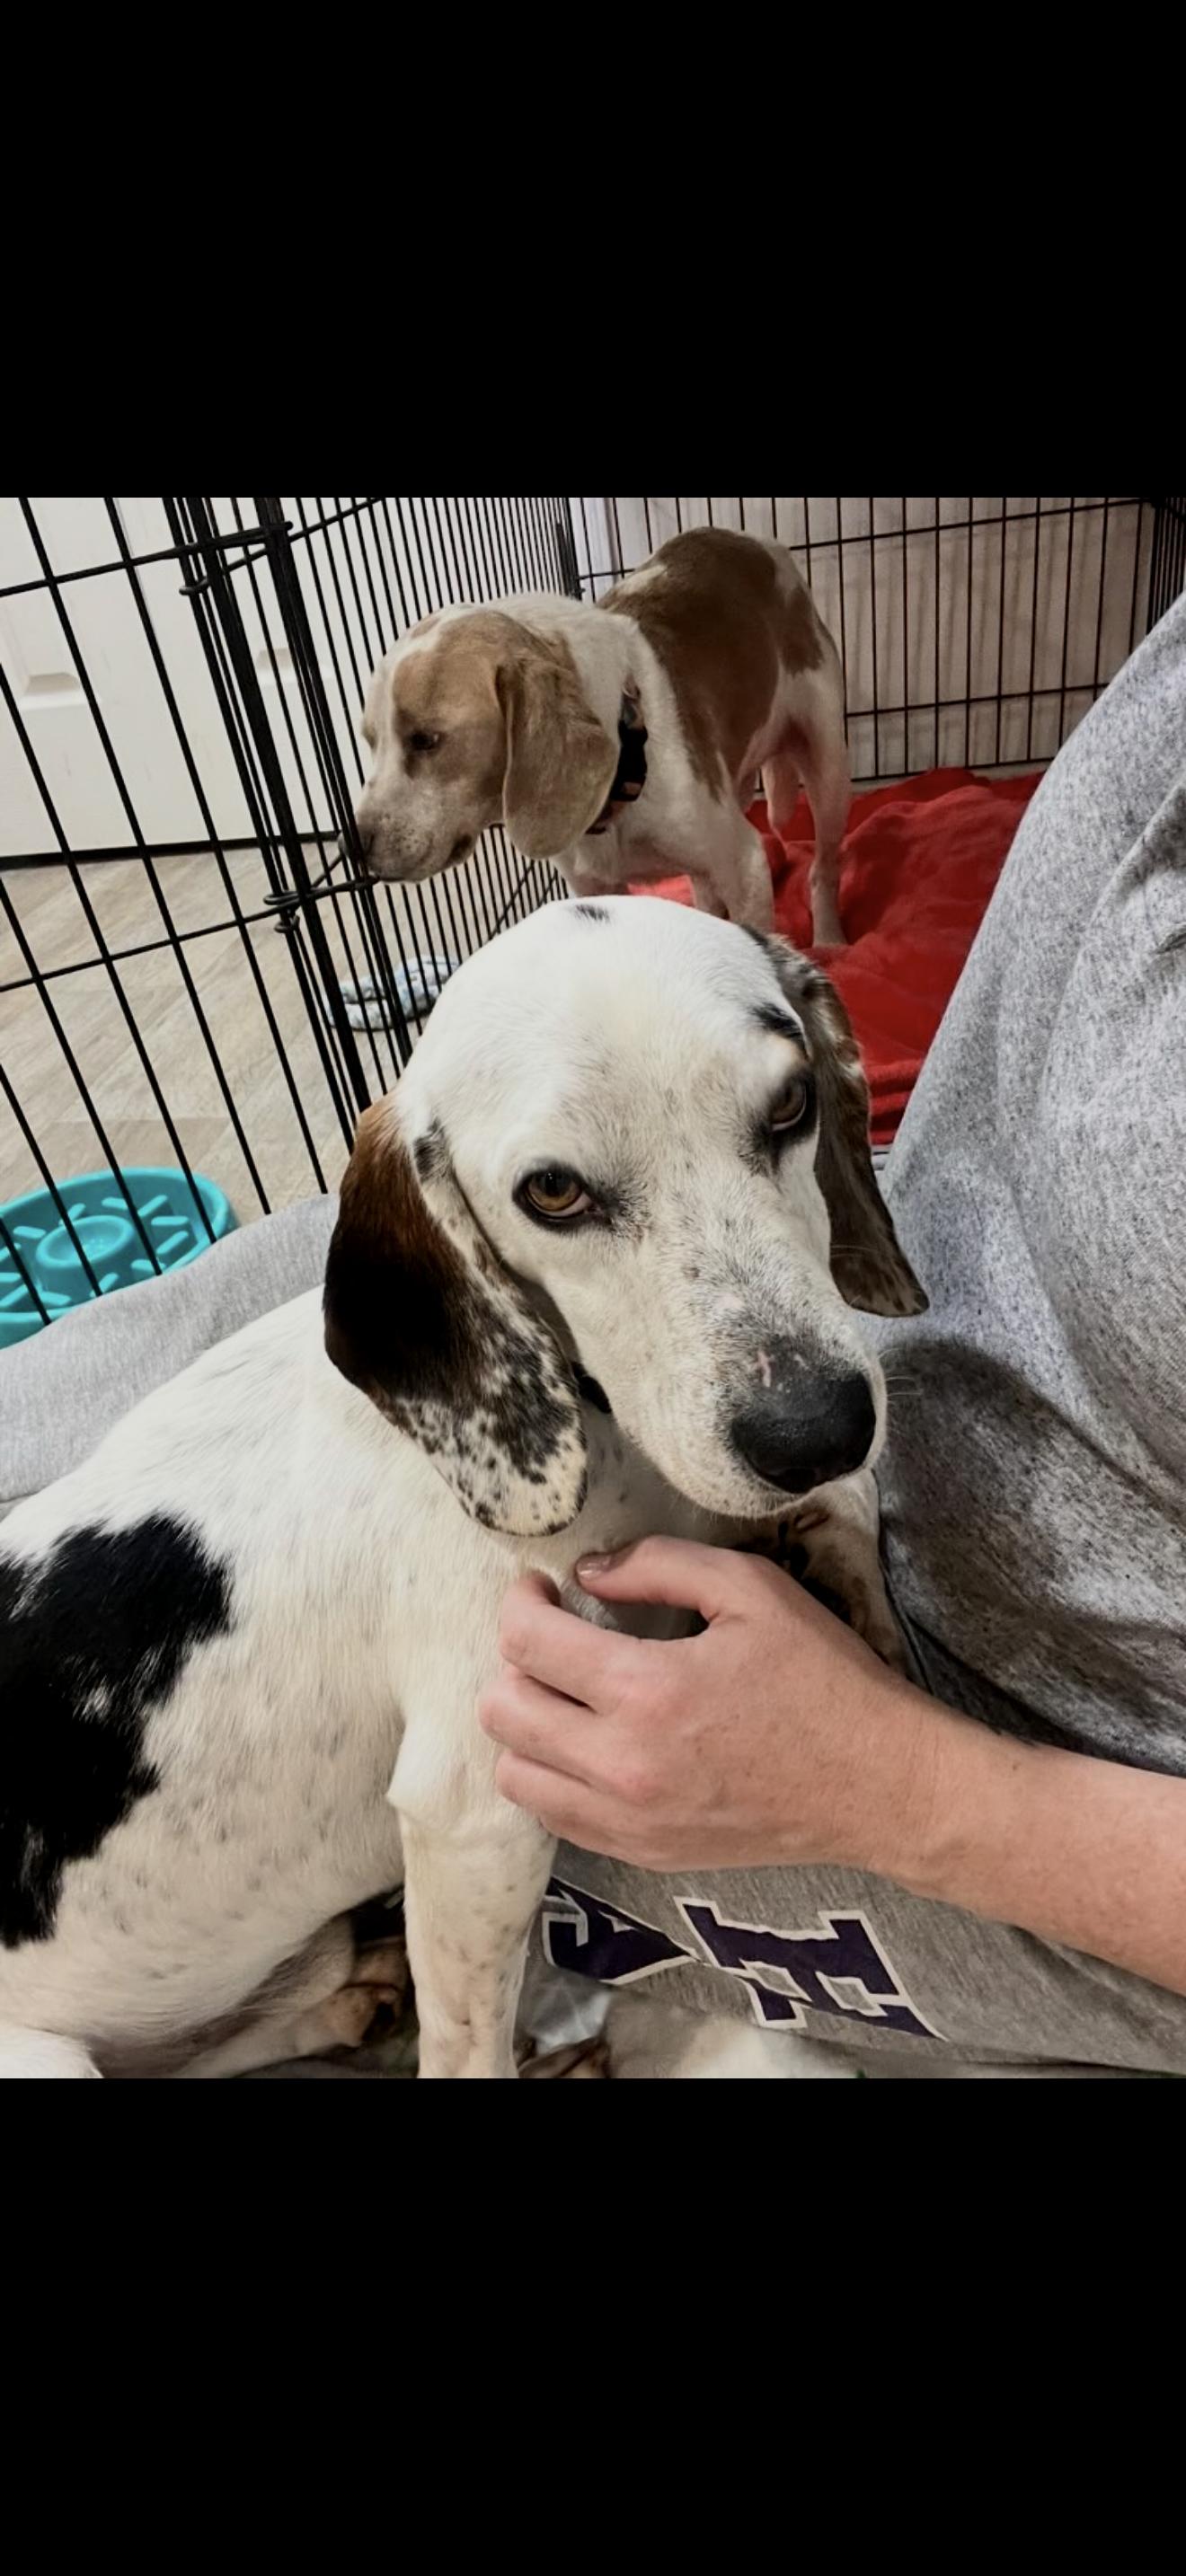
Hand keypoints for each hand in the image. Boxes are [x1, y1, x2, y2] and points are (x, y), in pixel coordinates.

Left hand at [479, 1537, 935, 1872]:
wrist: (877, 1785)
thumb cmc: (823, 1678)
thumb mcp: (752, 1590)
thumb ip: (659, 1564)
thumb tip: (588, 1572)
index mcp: (647, 1690)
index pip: (527, 1642)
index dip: (520, 1602)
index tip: (541, 1588)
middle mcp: (622, 1765)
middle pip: (502, 1710)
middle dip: (513, 1660)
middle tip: (553, 1638)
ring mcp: (629, 1820)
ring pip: (516, 1773)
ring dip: (526, 1724)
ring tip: (567, 1695)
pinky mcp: (643, 1853)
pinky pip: (556, 1817)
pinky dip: (553, 1776)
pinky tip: (590, 1744)